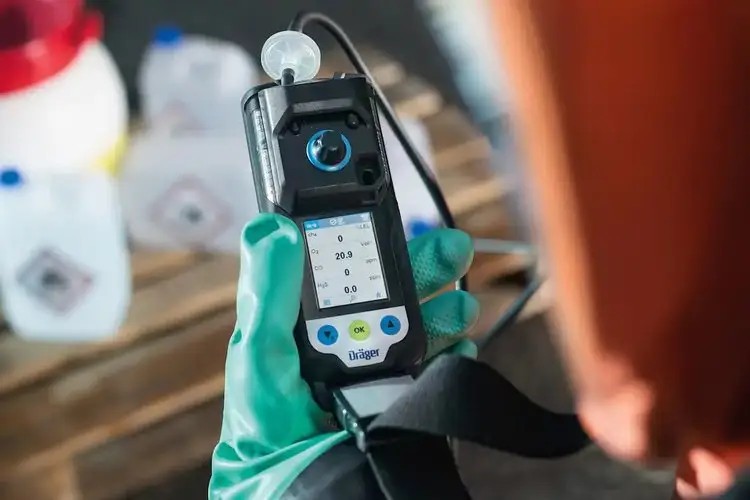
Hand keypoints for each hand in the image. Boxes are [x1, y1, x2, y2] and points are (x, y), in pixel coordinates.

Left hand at [209, 213, 478, 498]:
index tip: (389, 215)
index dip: (366, 240)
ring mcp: (375, 371)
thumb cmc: (263, 428)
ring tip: (461, 305)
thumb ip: (266, 293)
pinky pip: (435, 372)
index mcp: (308, 323)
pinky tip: (461, 347)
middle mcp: (344, 341)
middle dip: (422, 267)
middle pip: (389, 292)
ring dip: (443, 309)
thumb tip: (272, 228)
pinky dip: (453, 357)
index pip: (340, 269)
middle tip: (450, 247)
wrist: (297, 487)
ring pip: (418, 326)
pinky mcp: (400, 400)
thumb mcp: (258, 354)